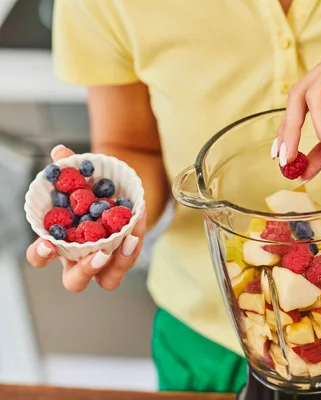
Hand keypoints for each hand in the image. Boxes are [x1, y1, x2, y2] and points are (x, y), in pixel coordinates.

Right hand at [25, 145, 146, 291]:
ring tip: (129, 239)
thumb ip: (69, 167)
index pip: (40, 257)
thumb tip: (61, 152)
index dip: (40, 254)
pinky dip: (137, 237)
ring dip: (120, 262)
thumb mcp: (81, 177)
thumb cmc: (92, 189)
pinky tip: (140, 216)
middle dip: (85, 270)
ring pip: (109, 279)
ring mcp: (106, 262)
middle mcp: (80, 259)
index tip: (47, 244)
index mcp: (59, 244)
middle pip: (75, 281)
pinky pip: (131, 255)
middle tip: (98, 254)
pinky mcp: (127, 256)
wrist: (121, 189)